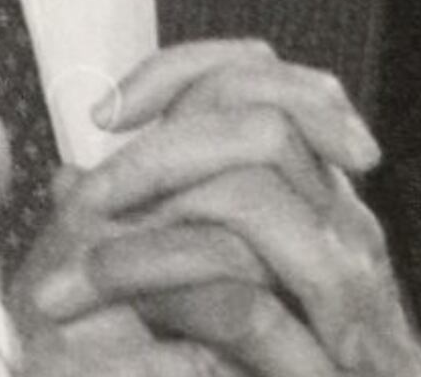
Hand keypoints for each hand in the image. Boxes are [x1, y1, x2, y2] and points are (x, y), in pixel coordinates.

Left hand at [18, 40, 420, 376]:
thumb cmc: (252, 360)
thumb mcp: (191, 272)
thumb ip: (148, 224)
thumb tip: (70, 181)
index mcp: (309, 190)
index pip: (259, 78)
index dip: (178, 73)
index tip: (105, 114)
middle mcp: (340, 222)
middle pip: (259, 127)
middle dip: (152, 159)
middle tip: (84, 211)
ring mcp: (350, 285)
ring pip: (248, 201)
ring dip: (146, 239)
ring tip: (85, 276)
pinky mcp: (332, 356)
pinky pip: (245, 306)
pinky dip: (173, 299)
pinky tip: (135, 318)